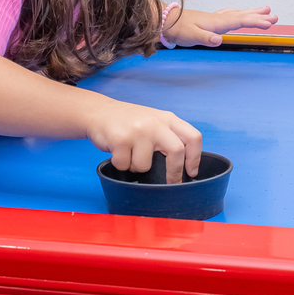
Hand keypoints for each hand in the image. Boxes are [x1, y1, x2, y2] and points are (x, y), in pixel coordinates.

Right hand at [86, 100, 202, 182]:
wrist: (98, 111)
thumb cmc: (127, 121)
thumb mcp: (153, 121)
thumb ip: (167, 136)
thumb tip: (181, 165)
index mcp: (167, 119)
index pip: (192, 137)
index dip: (195, 157)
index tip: (191, 172)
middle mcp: (155, 123)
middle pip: (176, 151)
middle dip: (174, 173)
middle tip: (171, 183)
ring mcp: (138, 131)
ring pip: (144, 165)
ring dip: (135, 167)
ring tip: (128, 154)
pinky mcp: (121, 139)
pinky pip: (124, 165)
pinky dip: (120, 164)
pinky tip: (117, 151)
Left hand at [164, 5, 277, 47]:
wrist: (163, 20)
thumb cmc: (176, 29)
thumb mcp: (190, 36)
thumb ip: (205, 38)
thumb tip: (219, 40)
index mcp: (216, 23)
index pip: (240, 21)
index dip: (256, 22)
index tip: (271, 23)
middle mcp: (217, 18)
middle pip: (242, 15)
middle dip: (259, 16)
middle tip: (275, 16)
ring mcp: (213, 18)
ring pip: (237, 13)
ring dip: (251, 12)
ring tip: (265, 9)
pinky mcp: (209, 20)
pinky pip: (230, 15)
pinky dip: (239, 13)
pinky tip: (239, 14)